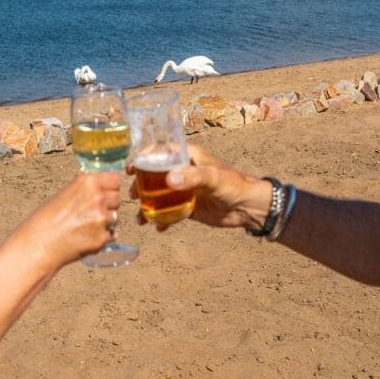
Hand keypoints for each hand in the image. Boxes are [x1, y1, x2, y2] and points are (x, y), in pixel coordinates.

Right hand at [17, 171, 121, 270]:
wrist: (38, 244)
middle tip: (91, 212)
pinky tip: (85, 238)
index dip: (110, 187)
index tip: (104, 192)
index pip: (115, 179)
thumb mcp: (65, 194)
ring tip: (85, 227)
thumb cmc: (46, 218)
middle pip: (117, 198)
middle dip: (108, 204)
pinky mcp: (102, 238)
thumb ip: (85, 190)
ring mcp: (101, 219)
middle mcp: (97, 198)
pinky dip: (101, 238)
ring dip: (105, 222)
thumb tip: (102, 189)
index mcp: (87, 182)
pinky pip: (111, 235)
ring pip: (115, 217)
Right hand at [131, 145, 271, 232]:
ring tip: (140, 218)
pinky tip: (157, 227)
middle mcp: (183, 170)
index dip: (143, 157)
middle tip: (132, 195)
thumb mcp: (213, 177)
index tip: (131, 168)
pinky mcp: (187, 206)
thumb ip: (193, 177)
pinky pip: (169, 212)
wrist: (248, 208)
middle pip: (154, 174)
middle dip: (140, 185)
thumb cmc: (234, 185)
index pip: (161, 151)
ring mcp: (184, 189)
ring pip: (159, 195)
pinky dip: (161, 220)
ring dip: (147, 205)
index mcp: (188, 156)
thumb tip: (169, 180)